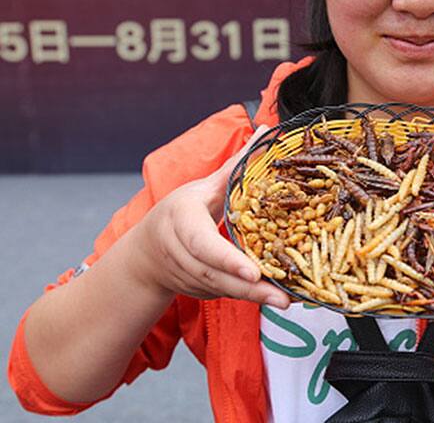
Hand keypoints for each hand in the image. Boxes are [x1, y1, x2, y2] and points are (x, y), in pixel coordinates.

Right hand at [130, 125, 290, 307]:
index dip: (228, 259)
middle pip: (216, 274)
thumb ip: (236, 164)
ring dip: (254, 298)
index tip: (254, 272)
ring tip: (287, 301)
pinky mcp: (196, 290)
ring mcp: (186, 275)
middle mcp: (180, 250)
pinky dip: (248, 298)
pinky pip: (224, 294)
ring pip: (222, 289)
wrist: (146, 250)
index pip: (203, 244)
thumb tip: (266, 132)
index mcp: (181, 219)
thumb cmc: (181, 211)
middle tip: (283, 298)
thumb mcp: (204, 185)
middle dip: (251, 289)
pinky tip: (276, 298)